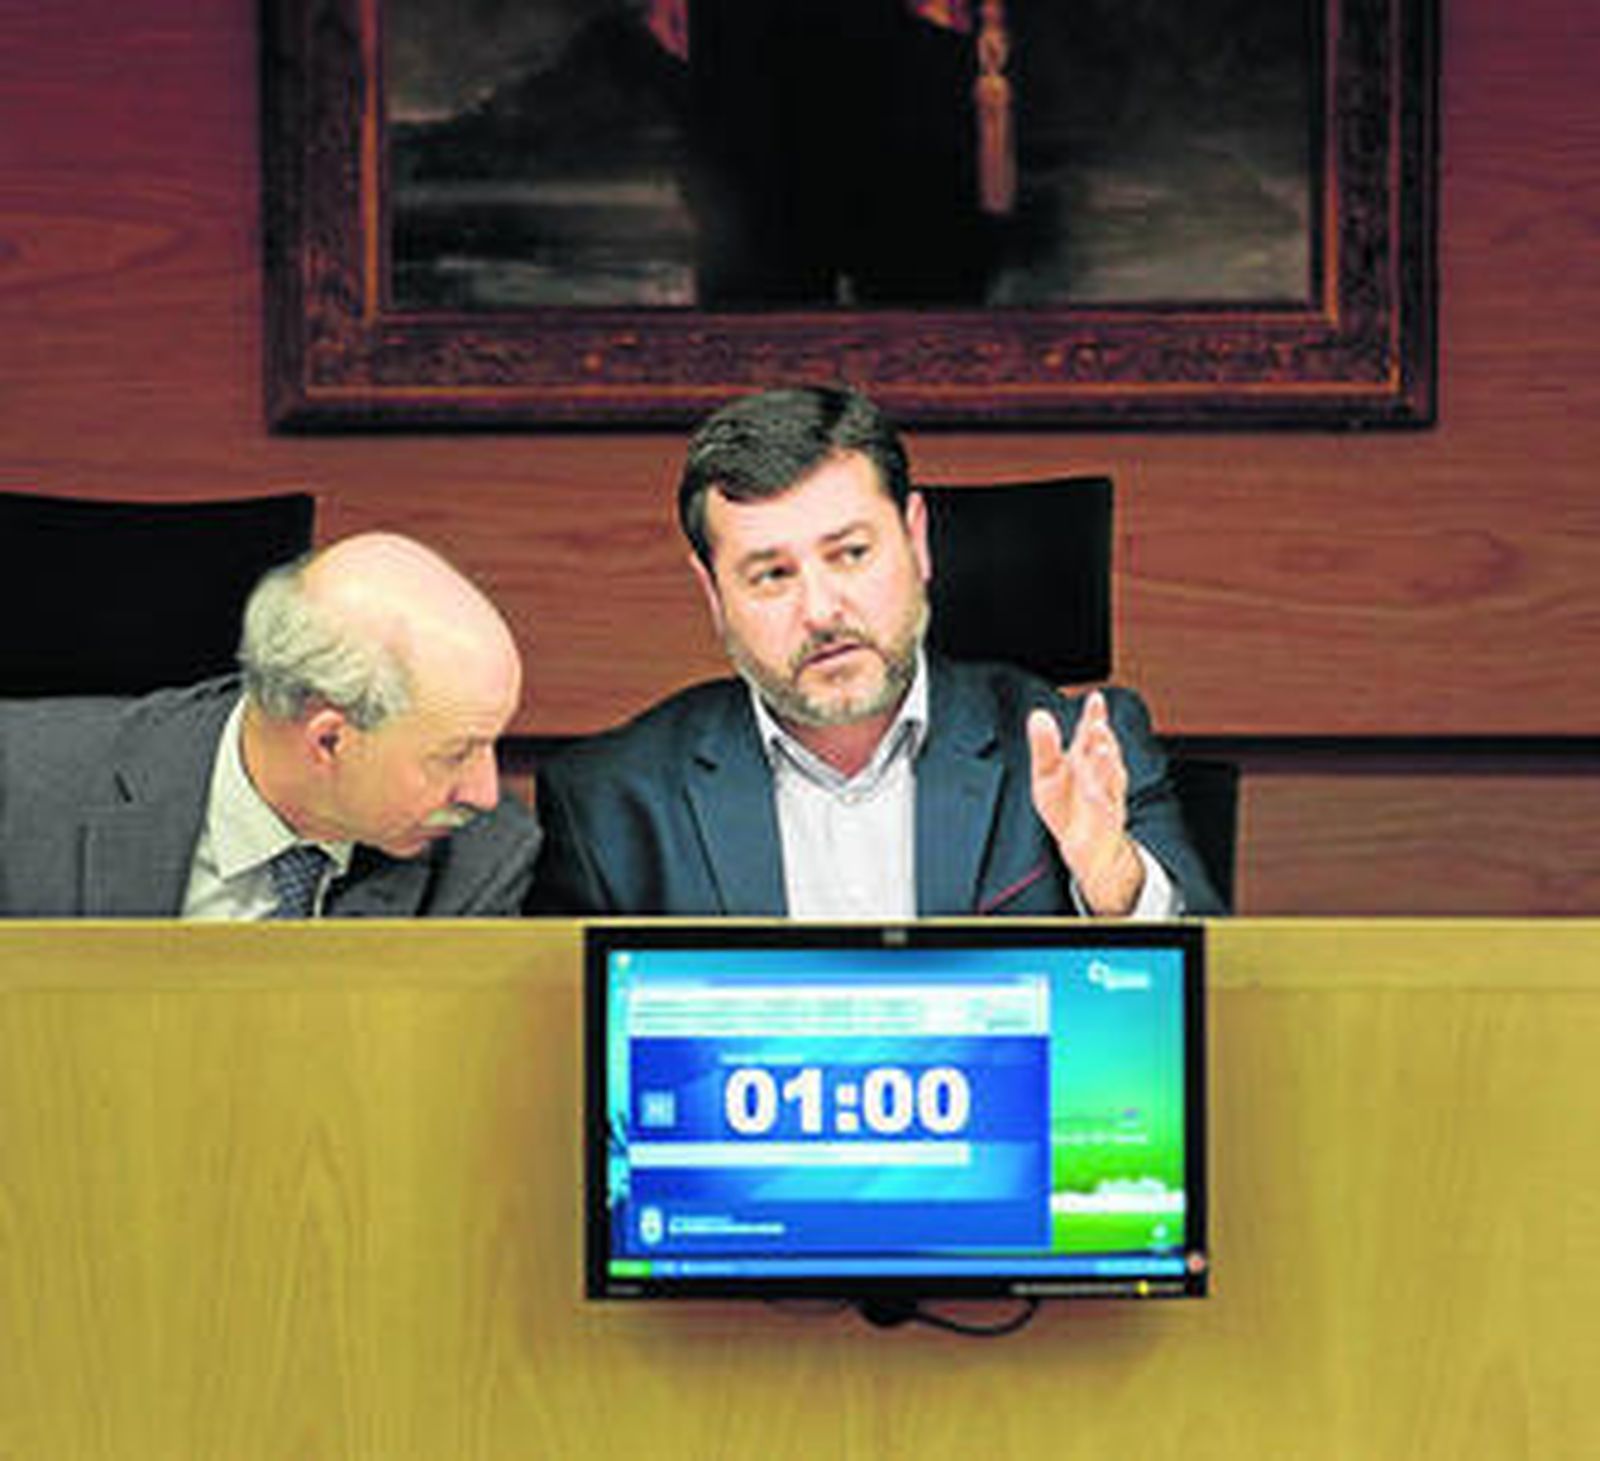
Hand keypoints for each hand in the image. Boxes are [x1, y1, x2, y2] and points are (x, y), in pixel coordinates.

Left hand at [1027, 691, 1144, 915]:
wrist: (1083, 846)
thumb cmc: (1065, 805)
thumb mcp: (1046, 774)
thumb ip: (1044, 746)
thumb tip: (1038, 714)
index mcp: (1085, 758)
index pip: (1090, 733)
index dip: (1094, 715)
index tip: (1095, 698)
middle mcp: (1100, 773)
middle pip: (1104, 751)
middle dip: (1101, 737)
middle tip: (1096, 723)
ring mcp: (1107, 796)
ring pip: (1111, 777)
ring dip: (1107, 762)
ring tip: (1102, 746)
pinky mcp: (1107, 821)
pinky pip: (1106, 809)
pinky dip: (1101, 799)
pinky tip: (1094, 790)